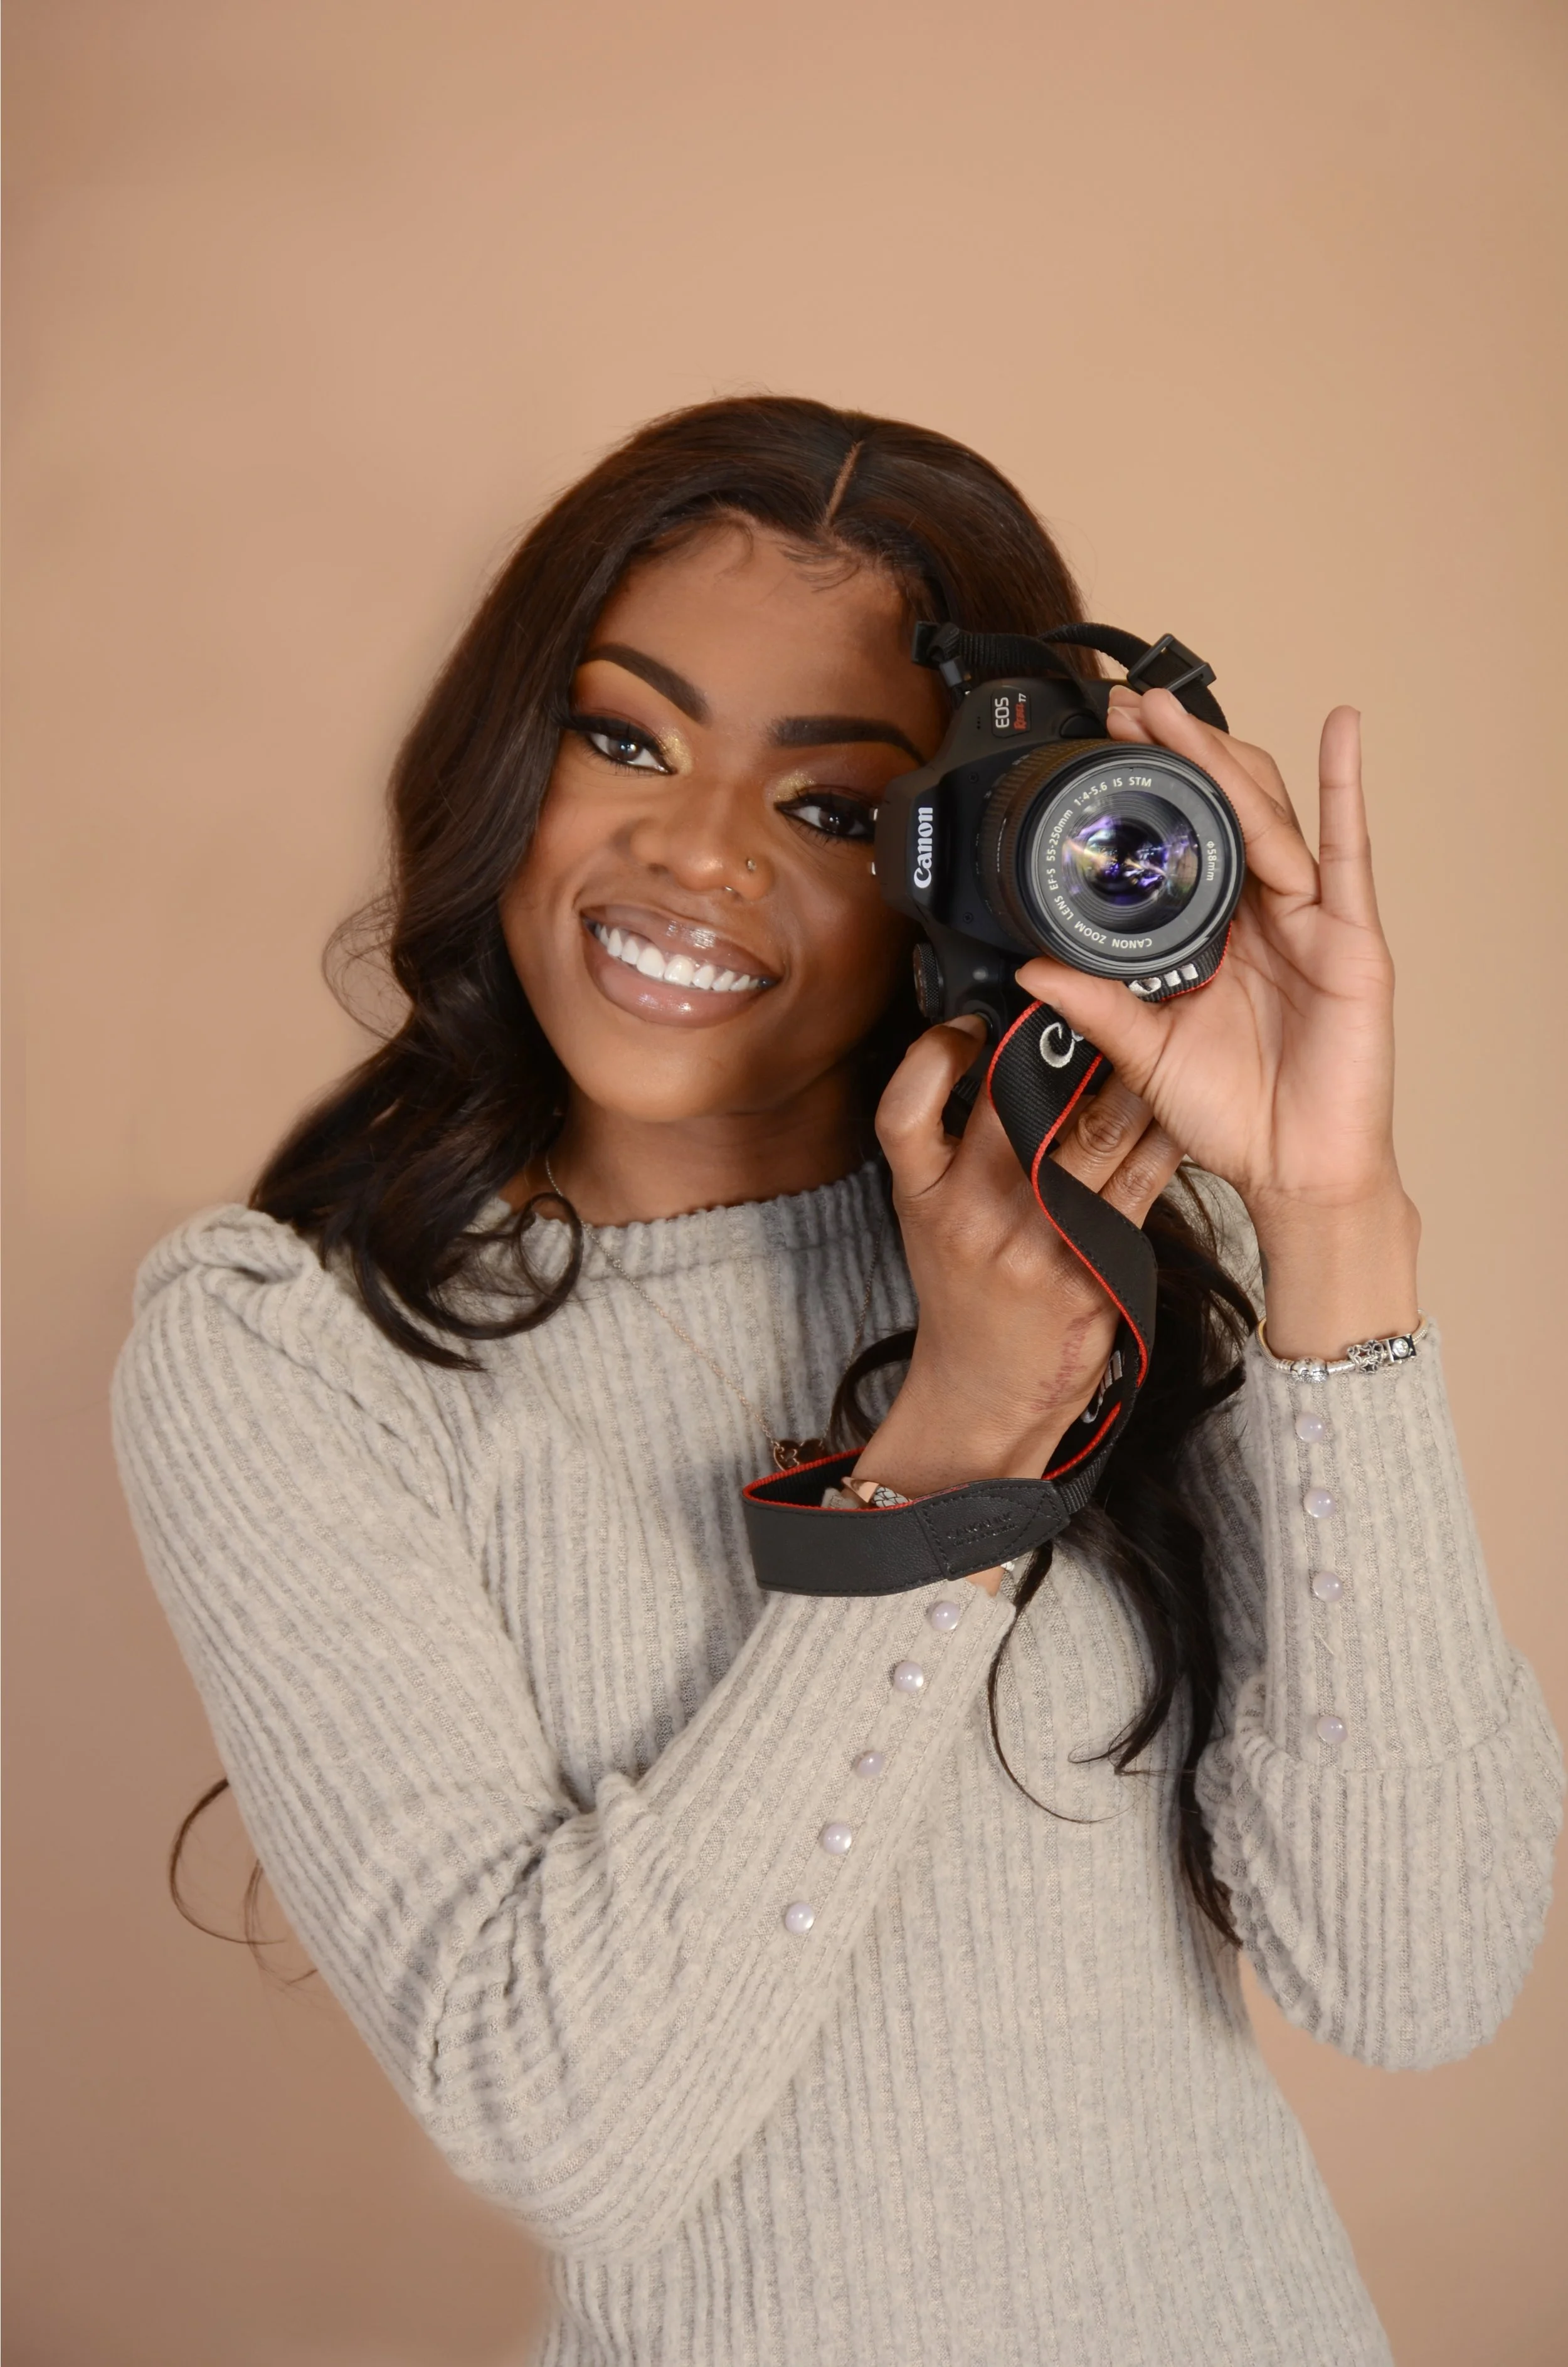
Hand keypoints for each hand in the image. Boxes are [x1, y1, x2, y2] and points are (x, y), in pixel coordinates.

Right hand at [857, 1015, 1182, 1585]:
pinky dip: (1160, 1141)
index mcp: (922, 1194)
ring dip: (1127, 1079)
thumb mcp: (930, 1219)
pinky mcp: (1093, 1267)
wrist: (988, 1389)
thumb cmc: (964, 1291)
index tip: (966, 1025)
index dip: (930, 1056)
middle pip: (1013, 1105)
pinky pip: (1139, 1184)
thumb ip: (950, 1148)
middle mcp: (973, 1212)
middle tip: (1087, 1003)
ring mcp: (1035, 1241)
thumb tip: (995, 1056)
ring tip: (1146, 1036)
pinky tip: (1174, 1111)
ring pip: (1093, 1134)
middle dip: (1053, 1046)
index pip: (904, 1109)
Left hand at [1014, 689, 1419, 1358]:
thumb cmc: (1234, 1116)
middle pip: (1224, 807)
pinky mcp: (1351, 940)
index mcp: (1217, 933)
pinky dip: (1346, 786)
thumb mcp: (1145, 1052)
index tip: (1108, 737)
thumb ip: (1095, 1006)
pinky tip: (1342, 731)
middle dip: (1178, 751)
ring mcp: (1311, 920)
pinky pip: (1349, 853)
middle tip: (1128, 706)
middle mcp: (1264, 914)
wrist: (1292, 1173)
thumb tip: (1031, 968)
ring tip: (1174, 711)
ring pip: (1266, 816)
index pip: (1184, 836)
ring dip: (1221, 758)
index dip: (1152, 784)